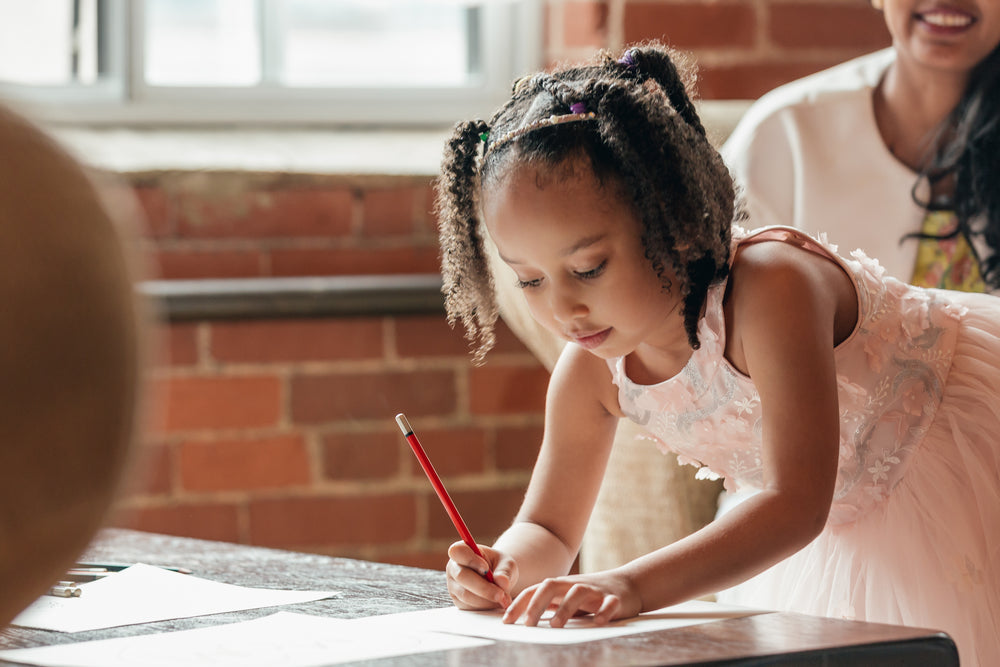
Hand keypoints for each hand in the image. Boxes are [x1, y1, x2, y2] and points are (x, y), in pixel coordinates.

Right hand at [446, 540, 515, 610]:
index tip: (486, 568)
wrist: (499, 581)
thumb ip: (505, 570)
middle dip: (483, 587)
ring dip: (487, 599)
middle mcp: (454, 567)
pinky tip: (496, 602)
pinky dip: (485, 606)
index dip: (470, 560)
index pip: (458, 551)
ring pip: (466, 595)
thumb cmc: (500, 567)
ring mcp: (453, 586)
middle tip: (501, 594)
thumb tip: (502, 581)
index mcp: (462, 550)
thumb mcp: (507, 563)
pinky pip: (470, 606)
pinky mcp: (458, 601)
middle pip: (462, 576)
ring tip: (503, 598)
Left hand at [502, 570, 639, 627]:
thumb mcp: (566, 597)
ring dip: (565, 608)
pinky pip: (609, 603)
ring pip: (578, 592)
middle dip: (537, 604)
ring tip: (555, 625)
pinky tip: (597, 622)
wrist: (628, 584)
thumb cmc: (591, 594)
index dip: (519, 604)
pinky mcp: (615, 599)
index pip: (535, 590)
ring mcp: (595, 590)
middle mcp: (574, 585)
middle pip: (551, 586)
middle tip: (527, 623)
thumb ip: (548, 604)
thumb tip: (520, 617)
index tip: (506, 621)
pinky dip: (603, 611)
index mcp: (560, 586)